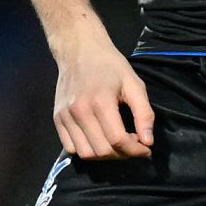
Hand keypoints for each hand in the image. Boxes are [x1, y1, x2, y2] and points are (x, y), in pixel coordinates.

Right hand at [53, 34, 154, 159]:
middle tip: (133, 144)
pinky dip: (87, 150)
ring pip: (85, 154)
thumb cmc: (110, 66)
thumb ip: (144, 114)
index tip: (146, 149)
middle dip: (122, 154)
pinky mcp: (57, 119)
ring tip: (116, 143)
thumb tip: (148, 142)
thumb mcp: (134, 84)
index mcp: (101, 101)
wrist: (79, 50)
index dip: (135, 150)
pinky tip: (99, 139)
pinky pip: (71, 148)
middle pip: (102, 151)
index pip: (117, 140)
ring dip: (105, 155)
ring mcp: (65, 116)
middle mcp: (79, 111)